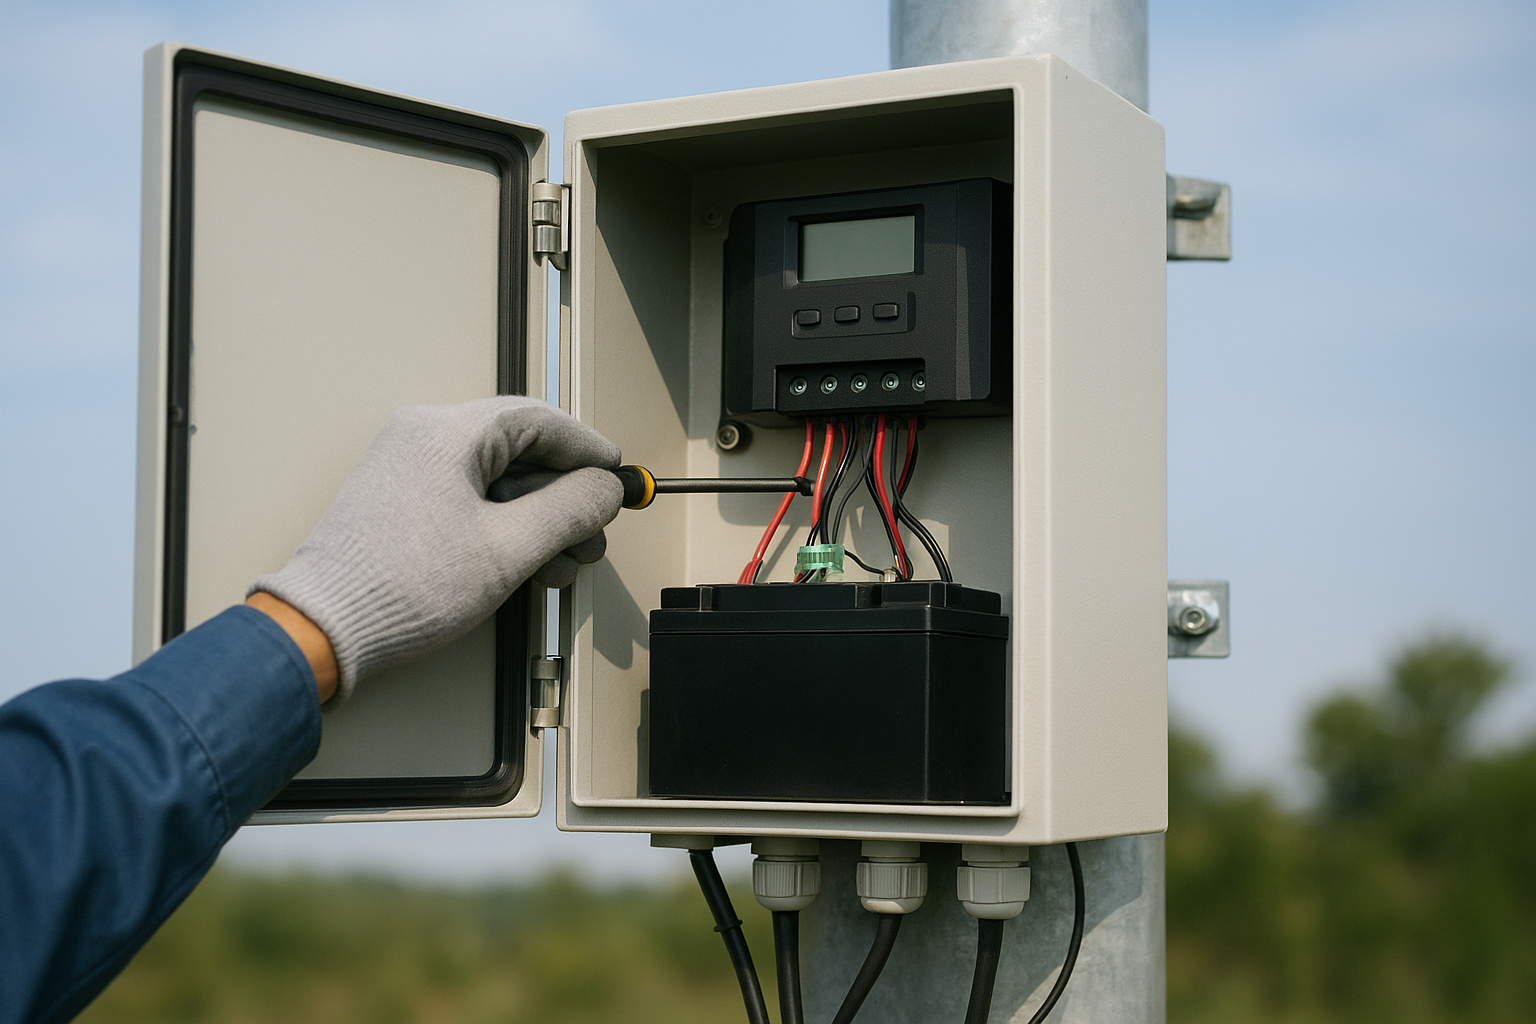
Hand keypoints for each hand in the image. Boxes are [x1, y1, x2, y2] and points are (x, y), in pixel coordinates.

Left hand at [250, 397, 621, 703]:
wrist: (324, 629)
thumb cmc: (397, 588)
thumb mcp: (511, 549)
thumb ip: (571, 510)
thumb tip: (603, 489)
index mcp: (446, 431)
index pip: (540, 419)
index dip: (588, 451)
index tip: (616, 478)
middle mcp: (423, 437)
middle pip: (521, 450)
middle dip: (565, 498)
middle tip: (591, 534)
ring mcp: (408, 468)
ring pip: (498, 479)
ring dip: (537, 520)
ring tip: (558, 563)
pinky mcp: (401, 500)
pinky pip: (470, 498)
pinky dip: (504, 526)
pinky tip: (523, 564)